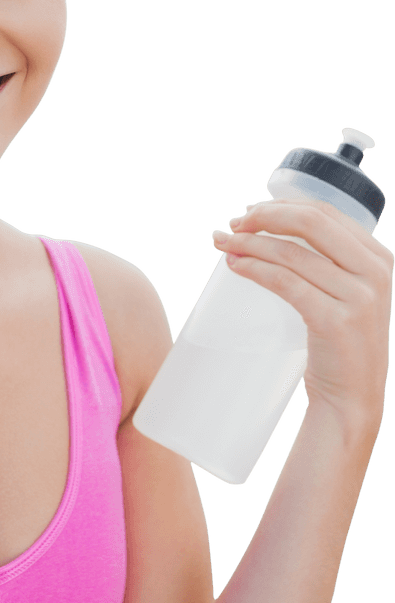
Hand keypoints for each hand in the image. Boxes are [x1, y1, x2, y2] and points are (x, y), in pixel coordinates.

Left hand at [211, 197, 392, 423]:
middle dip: (264, 217)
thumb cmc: (338, 341)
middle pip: (310, 222)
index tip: (249, 213)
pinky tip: (235, 265)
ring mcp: (360, 298)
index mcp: (378, 258)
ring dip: (250, 244)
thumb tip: (264, 227)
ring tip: (223, 245)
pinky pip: (286, 283)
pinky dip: (255, 269)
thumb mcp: (346, 292)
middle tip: (233, 226)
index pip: (325, 212)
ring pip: (292, 253)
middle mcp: (375, 272)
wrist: (351, 397)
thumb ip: (326, 261)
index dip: (281, 206)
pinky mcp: (337, 322)